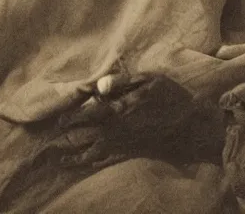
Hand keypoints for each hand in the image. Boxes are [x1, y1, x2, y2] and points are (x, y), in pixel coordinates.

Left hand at [47, 73, 224, 168]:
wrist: (193, 124)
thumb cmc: (171, 95)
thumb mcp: (149, 80)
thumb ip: (122, 82)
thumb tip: (97, 87)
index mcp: (120, 109)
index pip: (88, 114)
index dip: (71, 117)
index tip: (57, 121)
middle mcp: (119, 129)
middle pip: (87, 135)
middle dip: (69, 137)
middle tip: (52, 140)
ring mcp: (125, 143)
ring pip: (95, 152)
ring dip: (76, 156)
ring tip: (60, 159)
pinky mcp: (132, 152)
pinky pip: (108, 160)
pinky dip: (93, 163)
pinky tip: (84, 164)